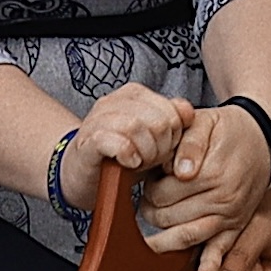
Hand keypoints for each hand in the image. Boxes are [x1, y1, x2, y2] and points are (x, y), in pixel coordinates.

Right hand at [66, 82, 194, 211]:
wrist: (82, 175)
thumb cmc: (120, 156)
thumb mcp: (153, 138)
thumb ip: (172, 121)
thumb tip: (188, 112)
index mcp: (133, 95)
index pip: (171, 109)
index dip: (175, 135)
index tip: (164, 149)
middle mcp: (113, 101)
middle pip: (157, 119)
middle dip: (162, 146)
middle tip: (151, 159)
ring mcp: (97, 120)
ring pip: (136, 127)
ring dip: (145, 152)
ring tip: (139, 162)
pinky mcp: (88, 142)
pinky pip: (116, 141)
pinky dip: (128, 155)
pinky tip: (128, 163)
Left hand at [137, 101, 270, 253]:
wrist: (260, 139)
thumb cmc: (226, 130)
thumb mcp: (204, 123)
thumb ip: (189, 145)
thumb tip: (179, 173)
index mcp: (212, 173)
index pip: (163, 194)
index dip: (150, 189)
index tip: (151, 181)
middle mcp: (224, 198)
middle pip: (171, 217)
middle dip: (152, 212)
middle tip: (149, 201)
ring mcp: (232, 216)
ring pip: (189, 236)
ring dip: (166, 242)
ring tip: (151, 241)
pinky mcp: (237, 226)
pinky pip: (221, 249)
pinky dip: (211, 266)